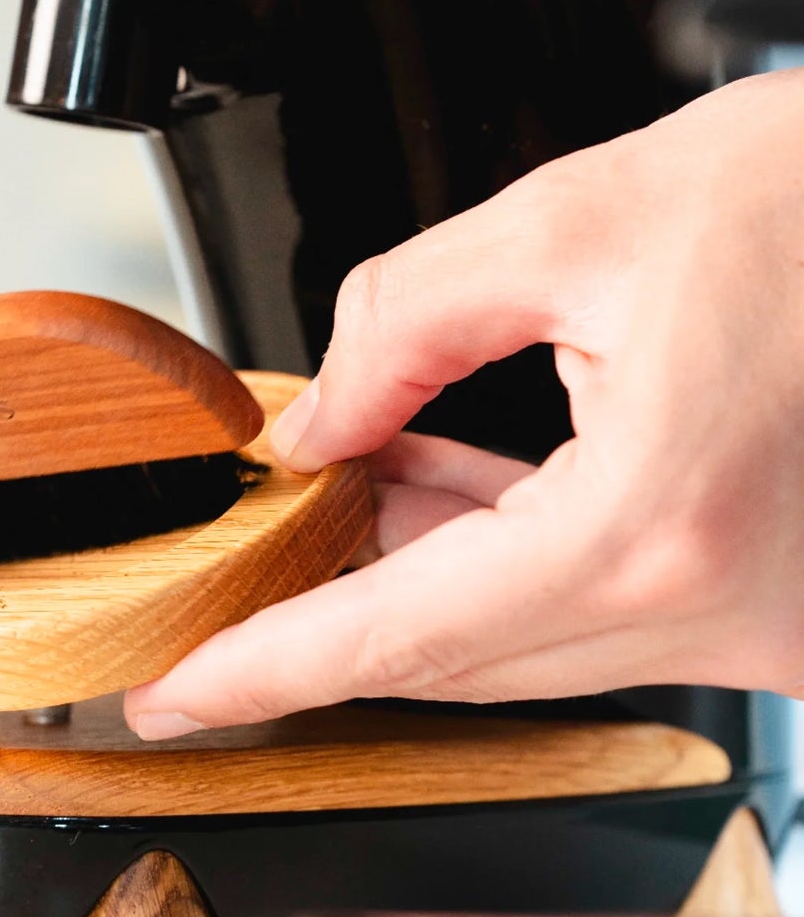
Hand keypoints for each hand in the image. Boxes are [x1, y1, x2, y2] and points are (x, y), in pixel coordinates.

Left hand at [125, 67, 803, 737]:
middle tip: (236, 574)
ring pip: (520, 639)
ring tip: (340, 493)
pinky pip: (592, 610)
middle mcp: (719, 605)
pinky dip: (501, 560)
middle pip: (452, 656)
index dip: (263, 670)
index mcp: (656, 524)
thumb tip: (321, 423)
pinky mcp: (772, 600)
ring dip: (413, 574)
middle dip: (325, 614)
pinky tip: (439, 489)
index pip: (399, 636)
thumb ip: (402, 325)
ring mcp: (760, 622)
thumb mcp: (572, 222)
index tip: (173, 694)